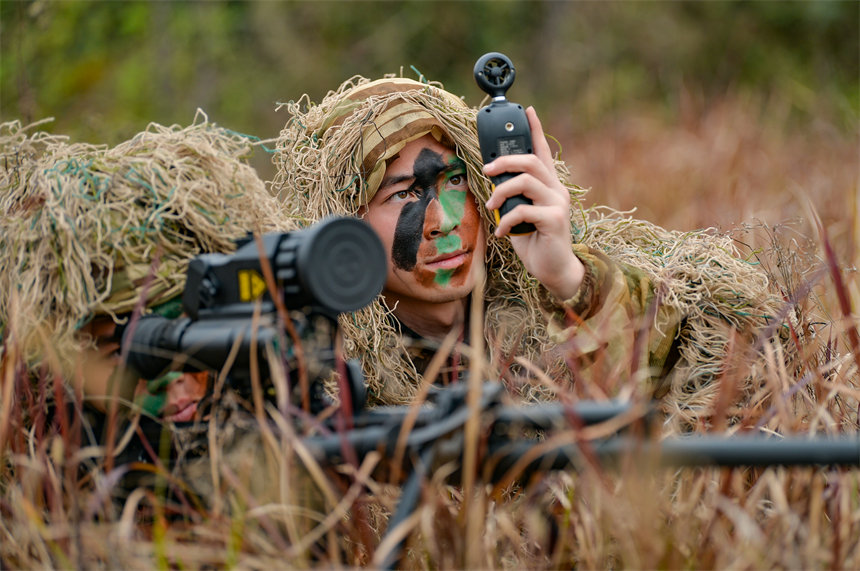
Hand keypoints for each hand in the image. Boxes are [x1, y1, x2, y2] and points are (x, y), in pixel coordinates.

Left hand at [483, 107, 584, 300]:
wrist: (554, 270)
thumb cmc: (535, 241)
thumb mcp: (519, 214)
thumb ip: (512, 197)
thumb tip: (493, 183)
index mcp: (548, 185)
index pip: (543, 151)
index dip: (536, 129)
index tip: (527, 110)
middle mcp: (556, 190)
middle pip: (531, 160)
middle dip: (505, 161)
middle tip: (487, 172)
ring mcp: (558, 203)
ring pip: (527, 180)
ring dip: (501, 191)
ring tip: (491, 206)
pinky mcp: (555, 219)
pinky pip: (524, 209)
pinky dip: (506, 220)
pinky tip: (502, 232)